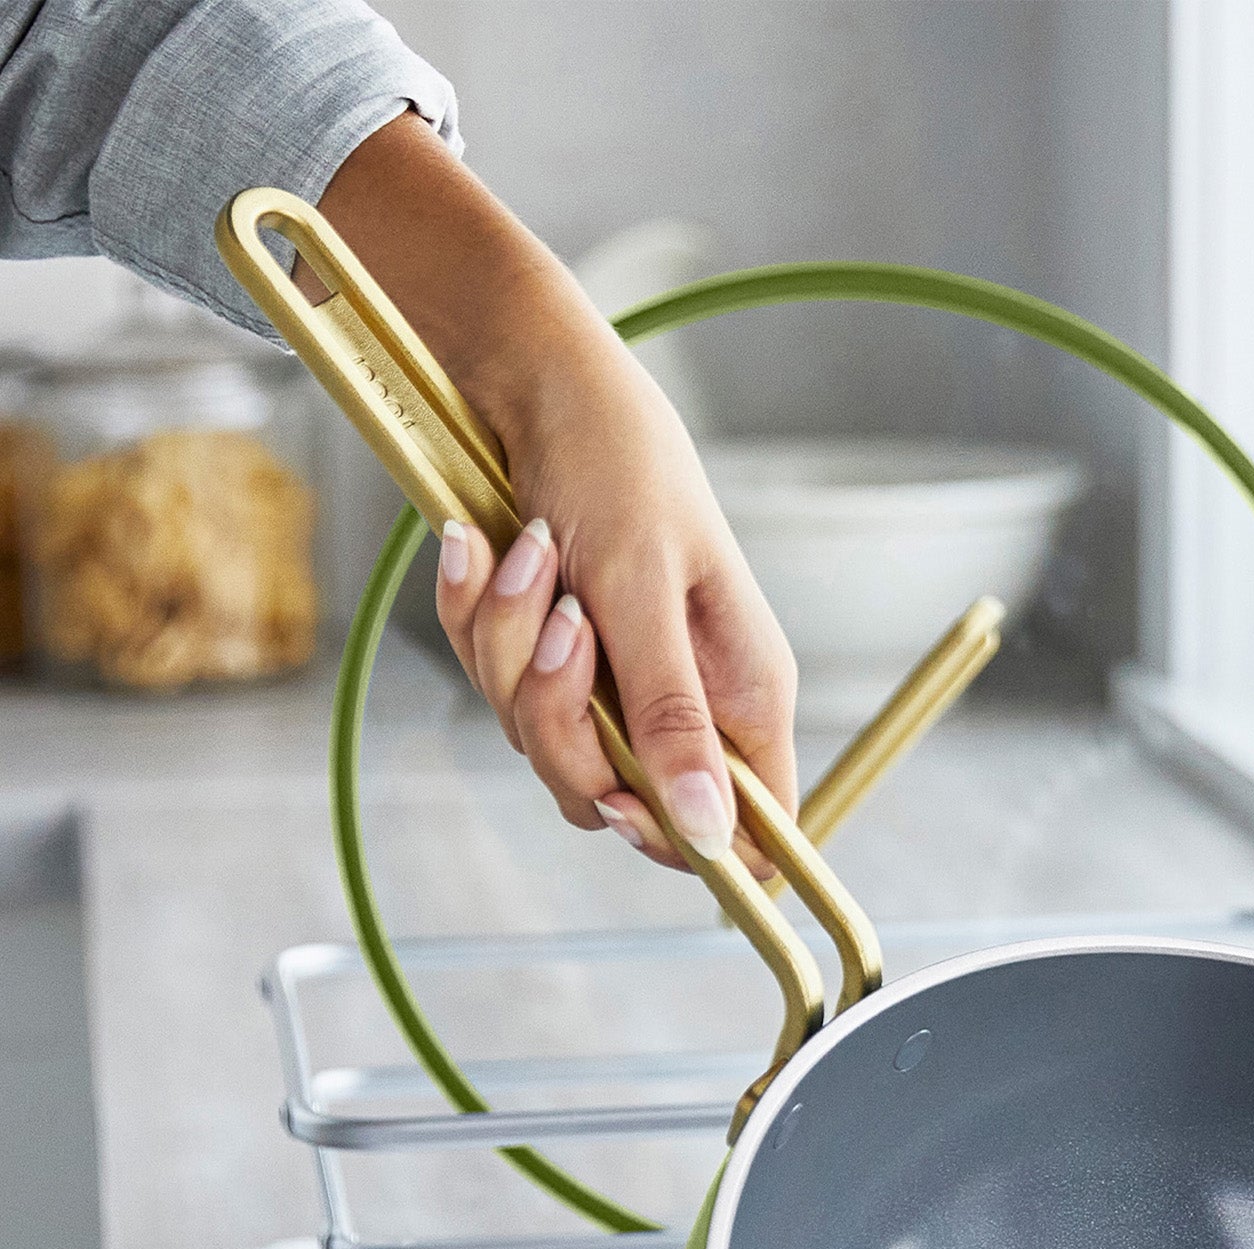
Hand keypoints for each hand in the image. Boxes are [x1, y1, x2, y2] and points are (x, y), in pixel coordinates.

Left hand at [317, 113, 794, 876]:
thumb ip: (672, 717)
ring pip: (541, 743)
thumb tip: (714, 838)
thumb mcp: (643, 587)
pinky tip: (485, 548)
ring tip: (525, 554)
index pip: (750, 830)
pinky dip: (478, 617)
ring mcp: (610, 684)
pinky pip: (495, 687)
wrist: (529, 373)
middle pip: (618, 799)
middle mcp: (682, 703)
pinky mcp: (546, 657)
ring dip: (509, 648)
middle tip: (564, 622)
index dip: (691, 844)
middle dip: (562, 719)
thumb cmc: (615, 458)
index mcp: (741, 694)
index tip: (629, 804)